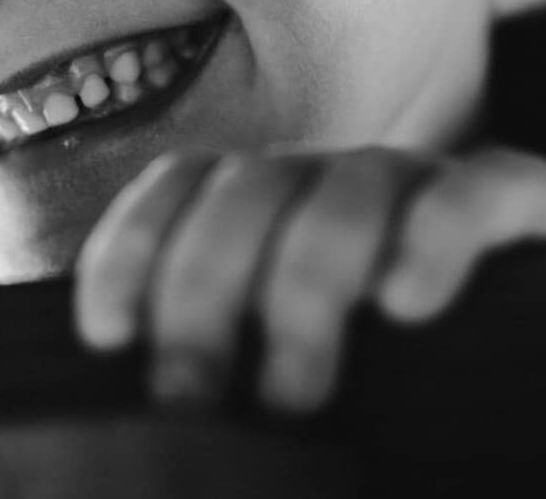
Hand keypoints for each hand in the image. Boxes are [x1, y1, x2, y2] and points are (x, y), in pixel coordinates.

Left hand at [74, 145, 545, 412]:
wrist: (522, 359)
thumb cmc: (396, 384)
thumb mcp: (296, 376)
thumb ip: (230, 372)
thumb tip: (153, 425)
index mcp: (274, 208)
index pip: (182, 183)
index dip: (132, 241)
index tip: (103, 332)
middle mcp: (337, 183)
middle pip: (250, 187)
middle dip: (204, 283)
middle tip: (189, 394)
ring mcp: (425, 187)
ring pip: (351, 184)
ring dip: (305, 280)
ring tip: (292, 393)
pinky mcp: (518, 201)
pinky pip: (477, 186)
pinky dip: (435, 233)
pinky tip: (405, 303)